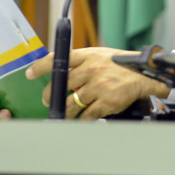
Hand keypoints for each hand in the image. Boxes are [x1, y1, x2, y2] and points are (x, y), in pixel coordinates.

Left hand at [26, 47, 169, 119]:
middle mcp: (92, 70)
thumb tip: (60, 73)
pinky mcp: (106, 102)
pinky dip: (82, 118)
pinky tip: (83, 117)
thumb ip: (81, 62)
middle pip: (61, 85)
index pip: (59, 59)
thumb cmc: (122, 65)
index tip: (30, 74)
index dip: (41, 67)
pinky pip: (87, 115)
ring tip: (65, 112)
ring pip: (71, 104)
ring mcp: (99, 87)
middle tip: (48, 100)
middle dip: (50, 96)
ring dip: (65, 110)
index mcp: (89, 56)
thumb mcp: (100, 55)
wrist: (145, 75)